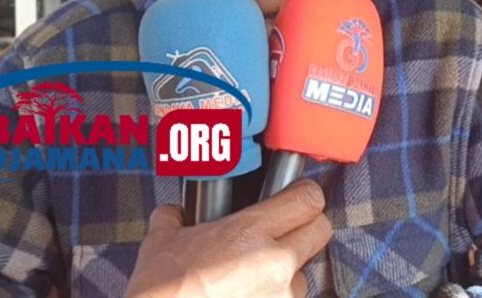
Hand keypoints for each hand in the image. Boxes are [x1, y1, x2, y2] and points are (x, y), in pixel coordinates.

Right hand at [124, 180, 331, 297]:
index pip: (308, 199)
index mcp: (250, 231)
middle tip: (284, 231)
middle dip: (306, 227)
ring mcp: (282, 296)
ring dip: (289, 272)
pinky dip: (275, 296)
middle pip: (320, 230)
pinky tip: (249, 294)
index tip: (297, 195)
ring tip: (255, 276)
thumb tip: (176, 213)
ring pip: (306, 273)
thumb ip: (176, 217)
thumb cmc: (161, 288)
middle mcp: (275, 263)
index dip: (304, 194)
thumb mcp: (161, 240)